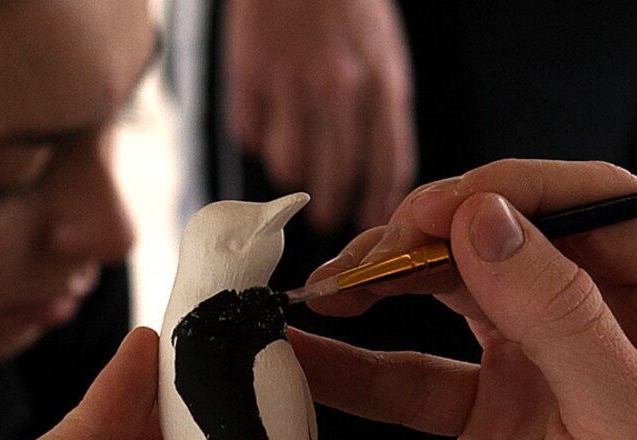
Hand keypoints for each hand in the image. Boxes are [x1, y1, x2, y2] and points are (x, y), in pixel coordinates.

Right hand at [224, 0, 415, 232]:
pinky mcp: (250, 75)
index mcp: (382, 83)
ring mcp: (291, 82)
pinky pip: (252, 135)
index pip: (386, 165)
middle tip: (326, 216)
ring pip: (289, 166)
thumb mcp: (383, 53)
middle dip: (331, 207)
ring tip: (295, 159)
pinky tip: (268, 120)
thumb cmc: (347, 4)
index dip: (377, 203)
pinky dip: (259, 137)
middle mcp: (339, 88)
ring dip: (292, 171)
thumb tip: (376, 175)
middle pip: (336, 177)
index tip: (370, 221)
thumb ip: (382, 109)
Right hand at [289, 161, 636, 439]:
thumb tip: (487, 216)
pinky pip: (424, 381)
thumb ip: (560, 316)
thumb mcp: (627, 431)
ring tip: (321, 292)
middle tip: (363, 255)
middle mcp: (623, 336)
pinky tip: (307, 358)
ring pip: (460, 302)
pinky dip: (365, 369)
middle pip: (517, 243)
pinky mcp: (502, 432)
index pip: (601, 206)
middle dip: (433, 237)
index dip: (514, 193)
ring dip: (389, 290)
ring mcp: (557, 382)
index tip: (434, 209)